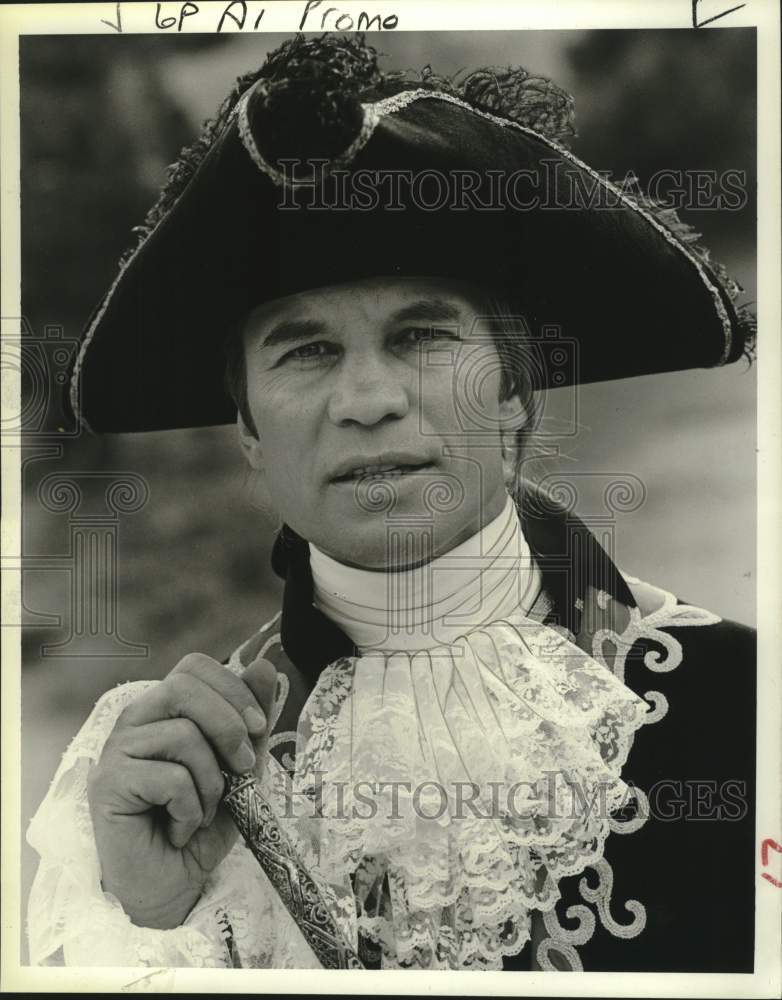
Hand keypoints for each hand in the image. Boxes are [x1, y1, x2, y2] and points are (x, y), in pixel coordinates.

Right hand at [87, 652, 276, 929]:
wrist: (172, 887)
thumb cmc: (201, 825)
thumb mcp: (240, 768)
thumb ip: (251, 720)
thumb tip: (264, 666)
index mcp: (163, 709)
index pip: (194, 666)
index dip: (232, 688)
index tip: (258, 728)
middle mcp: (134, 721)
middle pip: (185, 687)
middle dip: (228, 726)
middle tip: (242, 769)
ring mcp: (116, 751)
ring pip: (182, 734)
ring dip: (212, 782)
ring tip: (203, 812)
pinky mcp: (108, 785)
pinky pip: (170, 778)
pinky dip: (191, 809)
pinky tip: (179, 830)